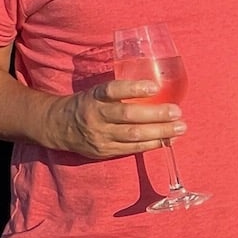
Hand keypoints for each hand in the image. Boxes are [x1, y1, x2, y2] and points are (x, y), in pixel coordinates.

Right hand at [49, 80, 185, 158]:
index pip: (112, 90)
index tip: (154, 87)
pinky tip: (166, 140)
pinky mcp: (103, 151)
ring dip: (160, 132)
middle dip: (156, 115)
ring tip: (180, 128)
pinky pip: (131, 149)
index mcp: (94, 96)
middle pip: (128, 115)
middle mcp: (96, 115)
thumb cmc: (87, 104)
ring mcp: (100, 136)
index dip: (134, 88)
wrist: (58, 126)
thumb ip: (120, 92)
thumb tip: (158, 90)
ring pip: (132, 135)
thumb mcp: (97, 92)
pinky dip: (151, 144)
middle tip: (177, 112)